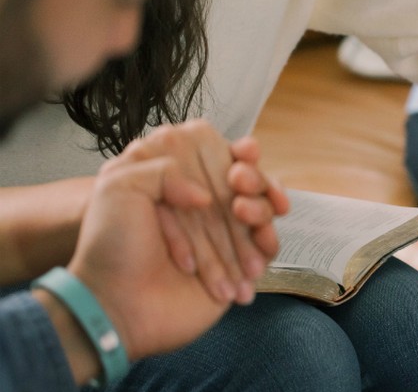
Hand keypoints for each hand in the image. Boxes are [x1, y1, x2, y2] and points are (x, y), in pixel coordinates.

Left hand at [66, 150, 249, 358]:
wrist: (118, 303)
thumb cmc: (111, 247)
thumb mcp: (119, 187)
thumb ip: (165, 168)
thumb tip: (206, 195)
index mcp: (173, 181)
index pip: (219, 155)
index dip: (237, 151)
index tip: (245, 152)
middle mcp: (200, 205)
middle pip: (248, 180)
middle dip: (253, 177)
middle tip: (239, 182)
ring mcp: (221, 235)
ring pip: (263, 208)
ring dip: (261, 206)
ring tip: (243, 213)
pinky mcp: (237, 263)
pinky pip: (268, 245)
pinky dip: (268, 239)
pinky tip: (260, 238)